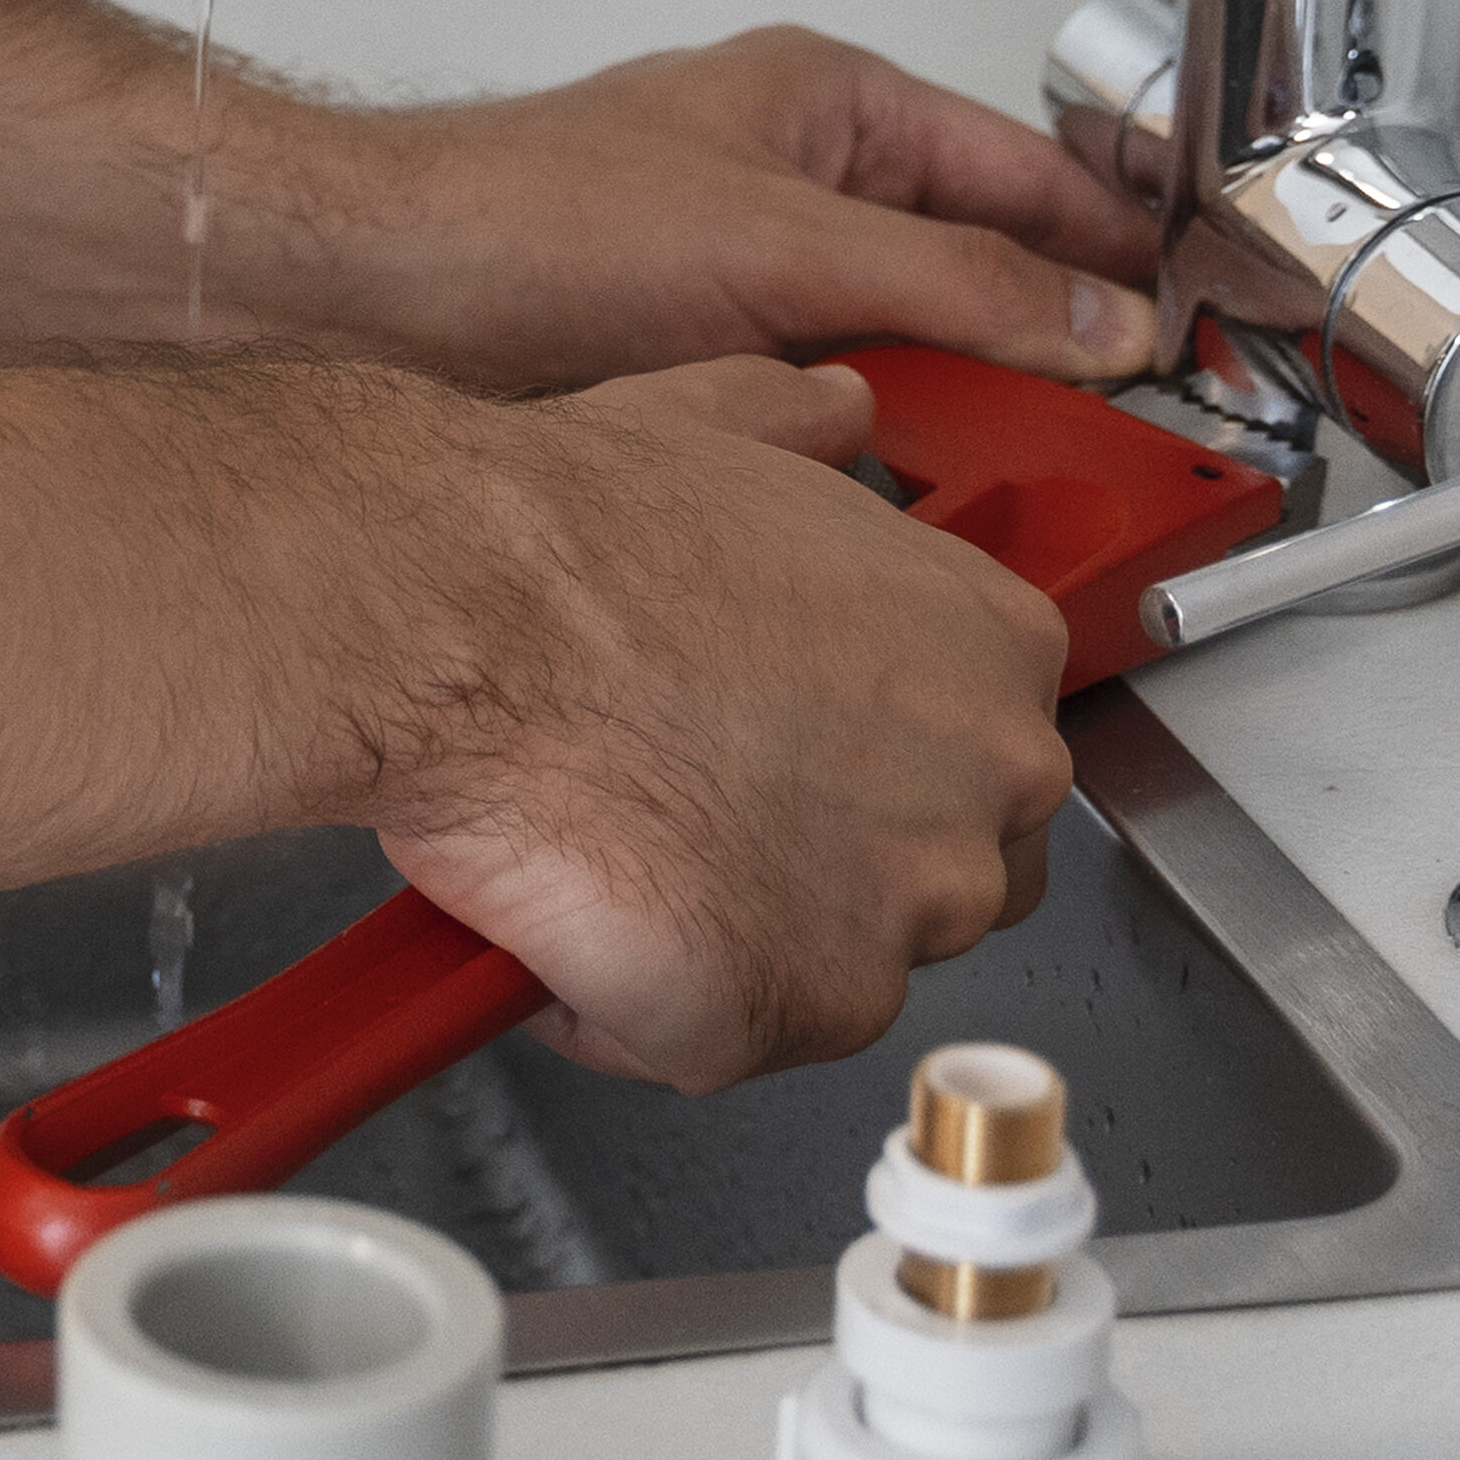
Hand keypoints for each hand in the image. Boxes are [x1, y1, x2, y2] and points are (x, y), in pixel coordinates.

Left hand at [226, 25, 1181, 395]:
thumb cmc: (523, 223)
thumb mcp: (782, 243)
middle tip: (1117, 432)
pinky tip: (894, 517)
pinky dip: (869, 460)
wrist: (367, 308)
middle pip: (971, 271)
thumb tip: (1095, 319)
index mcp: (827, 108)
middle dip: (1038, 351)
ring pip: (903, 357)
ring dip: (952, 419)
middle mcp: (792, 186)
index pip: (1024, 171)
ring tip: (1014, 484)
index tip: (1191, 319)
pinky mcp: (700, 370)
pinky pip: (827, 417)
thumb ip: (954, 281)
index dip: (1114, 244)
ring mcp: (746, 280)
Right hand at [372, 355, 1080, 1085]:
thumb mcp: (719, 422)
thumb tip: (835, 417)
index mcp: (994, 646)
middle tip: (687, 811)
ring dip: (725, 935)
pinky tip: (568, 916)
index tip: (783, 761)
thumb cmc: (570, 541)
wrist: (466, 621)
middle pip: (938, 877)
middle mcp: (987, 782)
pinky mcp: (798, 1007)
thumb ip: (808, 433)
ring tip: (612, 852)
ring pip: (828, 969)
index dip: (867, 768)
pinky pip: (713, 1042)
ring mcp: (904, 910)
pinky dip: (633, 1007)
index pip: (985, 753)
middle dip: (816, 866)